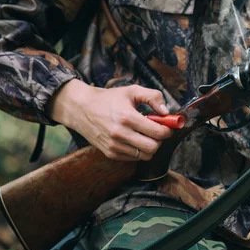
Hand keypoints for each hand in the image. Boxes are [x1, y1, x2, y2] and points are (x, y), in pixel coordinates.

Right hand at [47, 79, 172, 160]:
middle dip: (160, 139)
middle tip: (157, 130)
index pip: (158, 132)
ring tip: (145, 134)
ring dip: (150, 146)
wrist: (82, 108)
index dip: (167, 130)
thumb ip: (153, 97)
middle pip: (153, 147)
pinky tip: (135, 139)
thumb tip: (166, 112)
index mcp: (127, 117)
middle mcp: (120, 134)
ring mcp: (114, 146)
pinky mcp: (110, 153)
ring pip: (145, 156)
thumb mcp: (132, 91)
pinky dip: (139, 151)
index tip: (167, 125)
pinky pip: (134, 158)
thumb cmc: (109, 99)